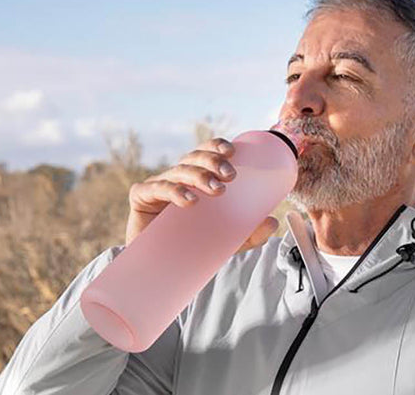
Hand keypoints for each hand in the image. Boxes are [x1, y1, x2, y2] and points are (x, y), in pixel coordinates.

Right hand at [125, 137, 279, 252]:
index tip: (233, 151)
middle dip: (212, 161)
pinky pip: (156, 188)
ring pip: (179, 171)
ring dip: (199, 176)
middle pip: (194, 158)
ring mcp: (159, 186)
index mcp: (197, 179)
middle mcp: (178, 178)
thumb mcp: (228, 240)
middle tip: (230, 176)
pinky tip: (188, 200)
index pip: (206, 153)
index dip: (216, 146)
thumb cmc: (193, 245)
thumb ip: (250, 233)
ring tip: (217, 190)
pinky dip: (173, 191)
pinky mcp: (142, 198)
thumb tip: (273, 222)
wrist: (161, 268)